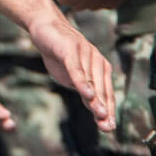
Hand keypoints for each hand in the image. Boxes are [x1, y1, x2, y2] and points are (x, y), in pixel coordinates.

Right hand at [27, 11, 116, 131]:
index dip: (109, 111)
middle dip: (105, 110)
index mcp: (100, 68)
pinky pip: (77, 69)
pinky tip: (87, 94)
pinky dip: (83, 82)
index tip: (110, 128)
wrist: (45, 27)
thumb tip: (95, 106)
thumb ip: (83, 88)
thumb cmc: (59, 52)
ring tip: (100, 115)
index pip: (106, 93)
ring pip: (92, 81)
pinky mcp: (71, 50)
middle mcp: (97, 61)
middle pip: (102, 89)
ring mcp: (85, 54)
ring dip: (97, 99)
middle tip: (108, 127)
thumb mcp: (71, 76)